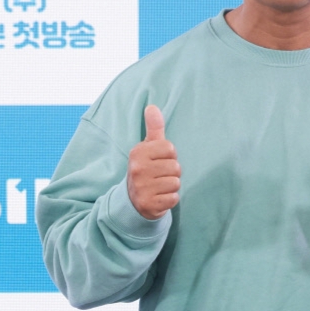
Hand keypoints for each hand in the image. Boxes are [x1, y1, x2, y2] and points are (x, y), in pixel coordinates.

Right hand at [127, 105, 180, 219]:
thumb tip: (152, 106)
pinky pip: (173, 198)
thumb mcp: (148, 148)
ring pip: (175, 183)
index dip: (170, 156)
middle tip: (159, 176)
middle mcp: (137, 169)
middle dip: (172, 173)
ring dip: (171, 186)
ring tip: (159, 187)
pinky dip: (170, 199)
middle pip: (176, 167)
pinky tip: (159, 198)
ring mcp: (141, 188)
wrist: (133, 200)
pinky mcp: (148, 204)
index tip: (159, 161)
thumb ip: (154, 128)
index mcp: (138, 152)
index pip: (170, 149)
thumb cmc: (147, 169)